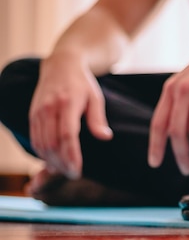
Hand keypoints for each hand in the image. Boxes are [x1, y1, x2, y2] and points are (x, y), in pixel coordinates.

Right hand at [29, 53, 112, 178]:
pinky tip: (52, 161)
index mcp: (67, 104)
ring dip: (52, 161)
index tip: (78, 170)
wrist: (60, 65)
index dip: (72, 156)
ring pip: (41, 144)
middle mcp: (49, 108)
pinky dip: (42, 153)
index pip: (68, 136)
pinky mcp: (32, 114)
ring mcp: (38, 111)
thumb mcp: (96, 98)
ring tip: (64, 171)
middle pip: (52, 144)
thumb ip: (98, 119)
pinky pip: (34, 138)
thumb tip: (106, 137)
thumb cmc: (82, 83)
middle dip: (62, 163)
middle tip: (74, 175)